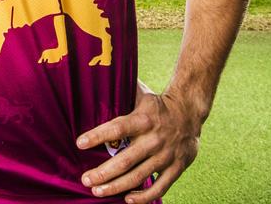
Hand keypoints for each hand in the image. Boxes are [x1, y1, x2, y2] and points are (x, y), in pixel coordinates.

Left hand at [75, 81, 202, 202]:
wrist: (190, 111)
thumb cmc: (157, 105)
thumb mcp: (141, 95)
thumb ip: (122, 93)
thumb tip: (99, 78)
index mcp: (143, 119)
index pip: (117, 128)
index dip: (98, 136)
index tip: (79, 144)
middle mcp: (154, 139)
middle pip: (125, 160)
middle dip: (103, 173)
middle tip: (85, 180)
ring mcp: (166, 155)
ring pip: (139, 176)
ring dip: (117, 187)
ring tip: (97, 191)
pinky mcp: (177, 167)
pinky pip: (160, 187)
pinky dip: (144, 197)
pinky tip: (127, 199)